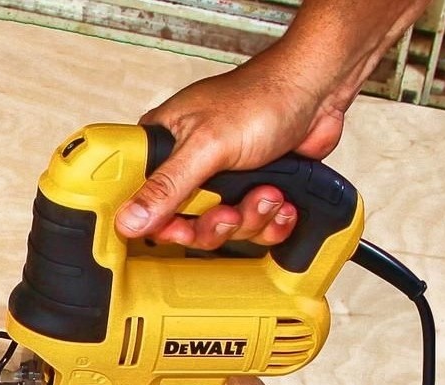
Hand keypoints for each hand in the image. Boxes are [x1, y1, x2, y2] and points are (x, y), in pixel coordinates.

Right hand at [115, 47, 346, 248]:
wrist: (316, 92)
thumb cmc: (261, 97)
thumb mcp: (206, 146)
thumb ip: (167, 187)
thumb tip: (129, 219)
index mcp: (165, 148)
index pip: (140, 200)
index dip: (156, 222)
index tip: (177, 227)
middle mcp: (189, 168)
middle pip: (185, 225)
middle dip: (217, 223)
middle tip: (231, 211)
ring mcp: (222, 184)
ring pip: (223, 231)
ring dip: (251, 219)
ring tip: (267, 194)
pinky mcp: (250, 193)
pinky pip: (252, 230)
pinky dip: (270, 222)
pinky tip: (280, 203)